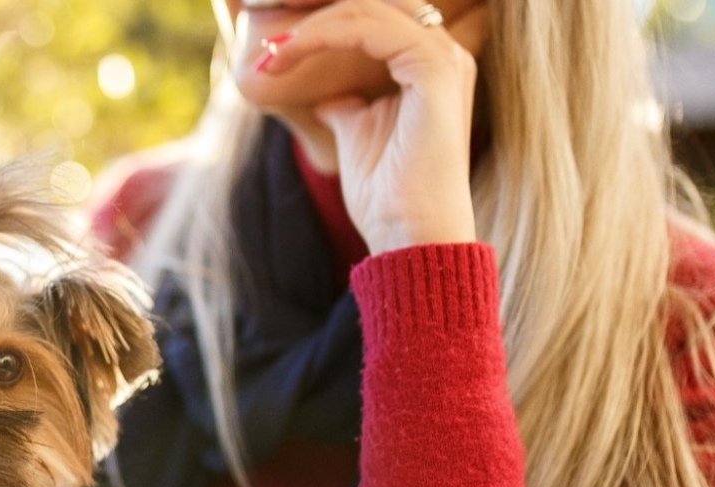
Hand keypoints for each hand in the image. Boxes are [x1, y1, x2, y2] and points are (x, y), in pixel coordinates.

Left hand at [256, 0, 488, 252]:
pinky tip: (292, 55)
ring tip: (273, 55)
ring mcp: (443, 60)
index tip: (273, 55)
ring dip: (313, 27)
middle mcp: (444, 56)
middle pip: (374, 5)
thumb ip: (348, 106)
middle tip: (270, 49)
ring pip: (368, 10)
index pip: (375, 19)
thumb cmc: (388, 197)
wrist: (410, 237)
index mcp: (430, 68)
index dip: (323, 26)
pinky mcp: (435, 71)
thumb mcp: (359, 135)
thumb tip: (329, 97)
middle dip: (317, 16)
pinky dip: (326, 34)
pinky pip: (372, 28)